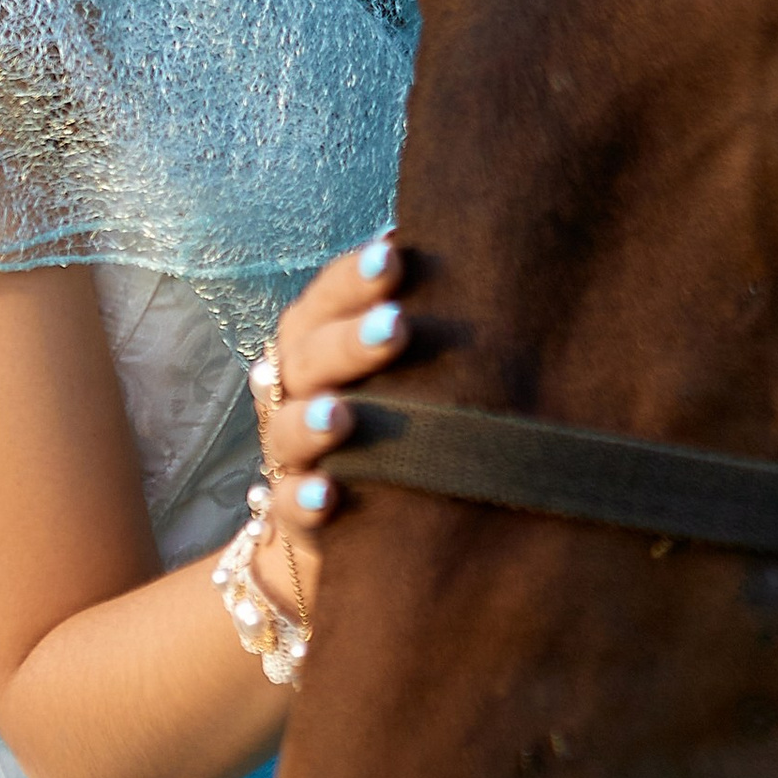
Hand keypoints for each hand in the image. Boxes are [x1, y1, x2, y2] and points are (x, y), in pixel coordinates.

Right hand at [250, 231, 411, 611]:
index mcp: (320, 341)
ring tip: (343, 415)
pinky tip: (327, 495)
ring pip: (287, 428)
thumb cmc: (390, 415)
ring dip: (314, 420)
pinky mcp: (293, 510)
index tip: (393, 257)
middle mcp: (298, 389)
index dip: (353, 279)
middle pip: (309, 356)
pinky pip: (286, 504)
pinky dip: (303, 500)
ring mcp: (290, 450)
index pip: (328, 299)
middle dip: (349, 341)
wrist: (346, 519)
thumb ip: (426, 320)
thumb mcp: (405, 367)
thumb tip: (490, 260)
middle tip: (397, 326)